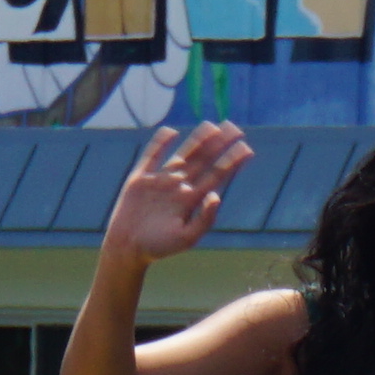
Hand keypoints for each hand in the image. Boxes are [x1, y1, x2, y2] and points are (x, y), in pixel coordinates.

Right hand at [100, 121, 248, 263]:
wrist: (127, 248)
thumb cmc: (159, 247)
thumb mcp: (187, 238)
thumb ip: (204, 219)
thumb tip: (217, 196)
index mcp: (193, 199)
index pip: (216, 176)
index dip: (231, 162)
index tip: (246, 149)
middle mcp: (179, 186)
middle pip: (204, 160)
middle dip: (219, 145)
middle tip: (236, 128)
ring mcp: (161, 180)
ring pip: (183, 154)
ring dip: (198, 140)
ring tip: (213, 126)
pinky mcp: (140, 178)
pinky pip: (152, 156)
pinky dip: (160, 143)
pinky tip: (172, 131)